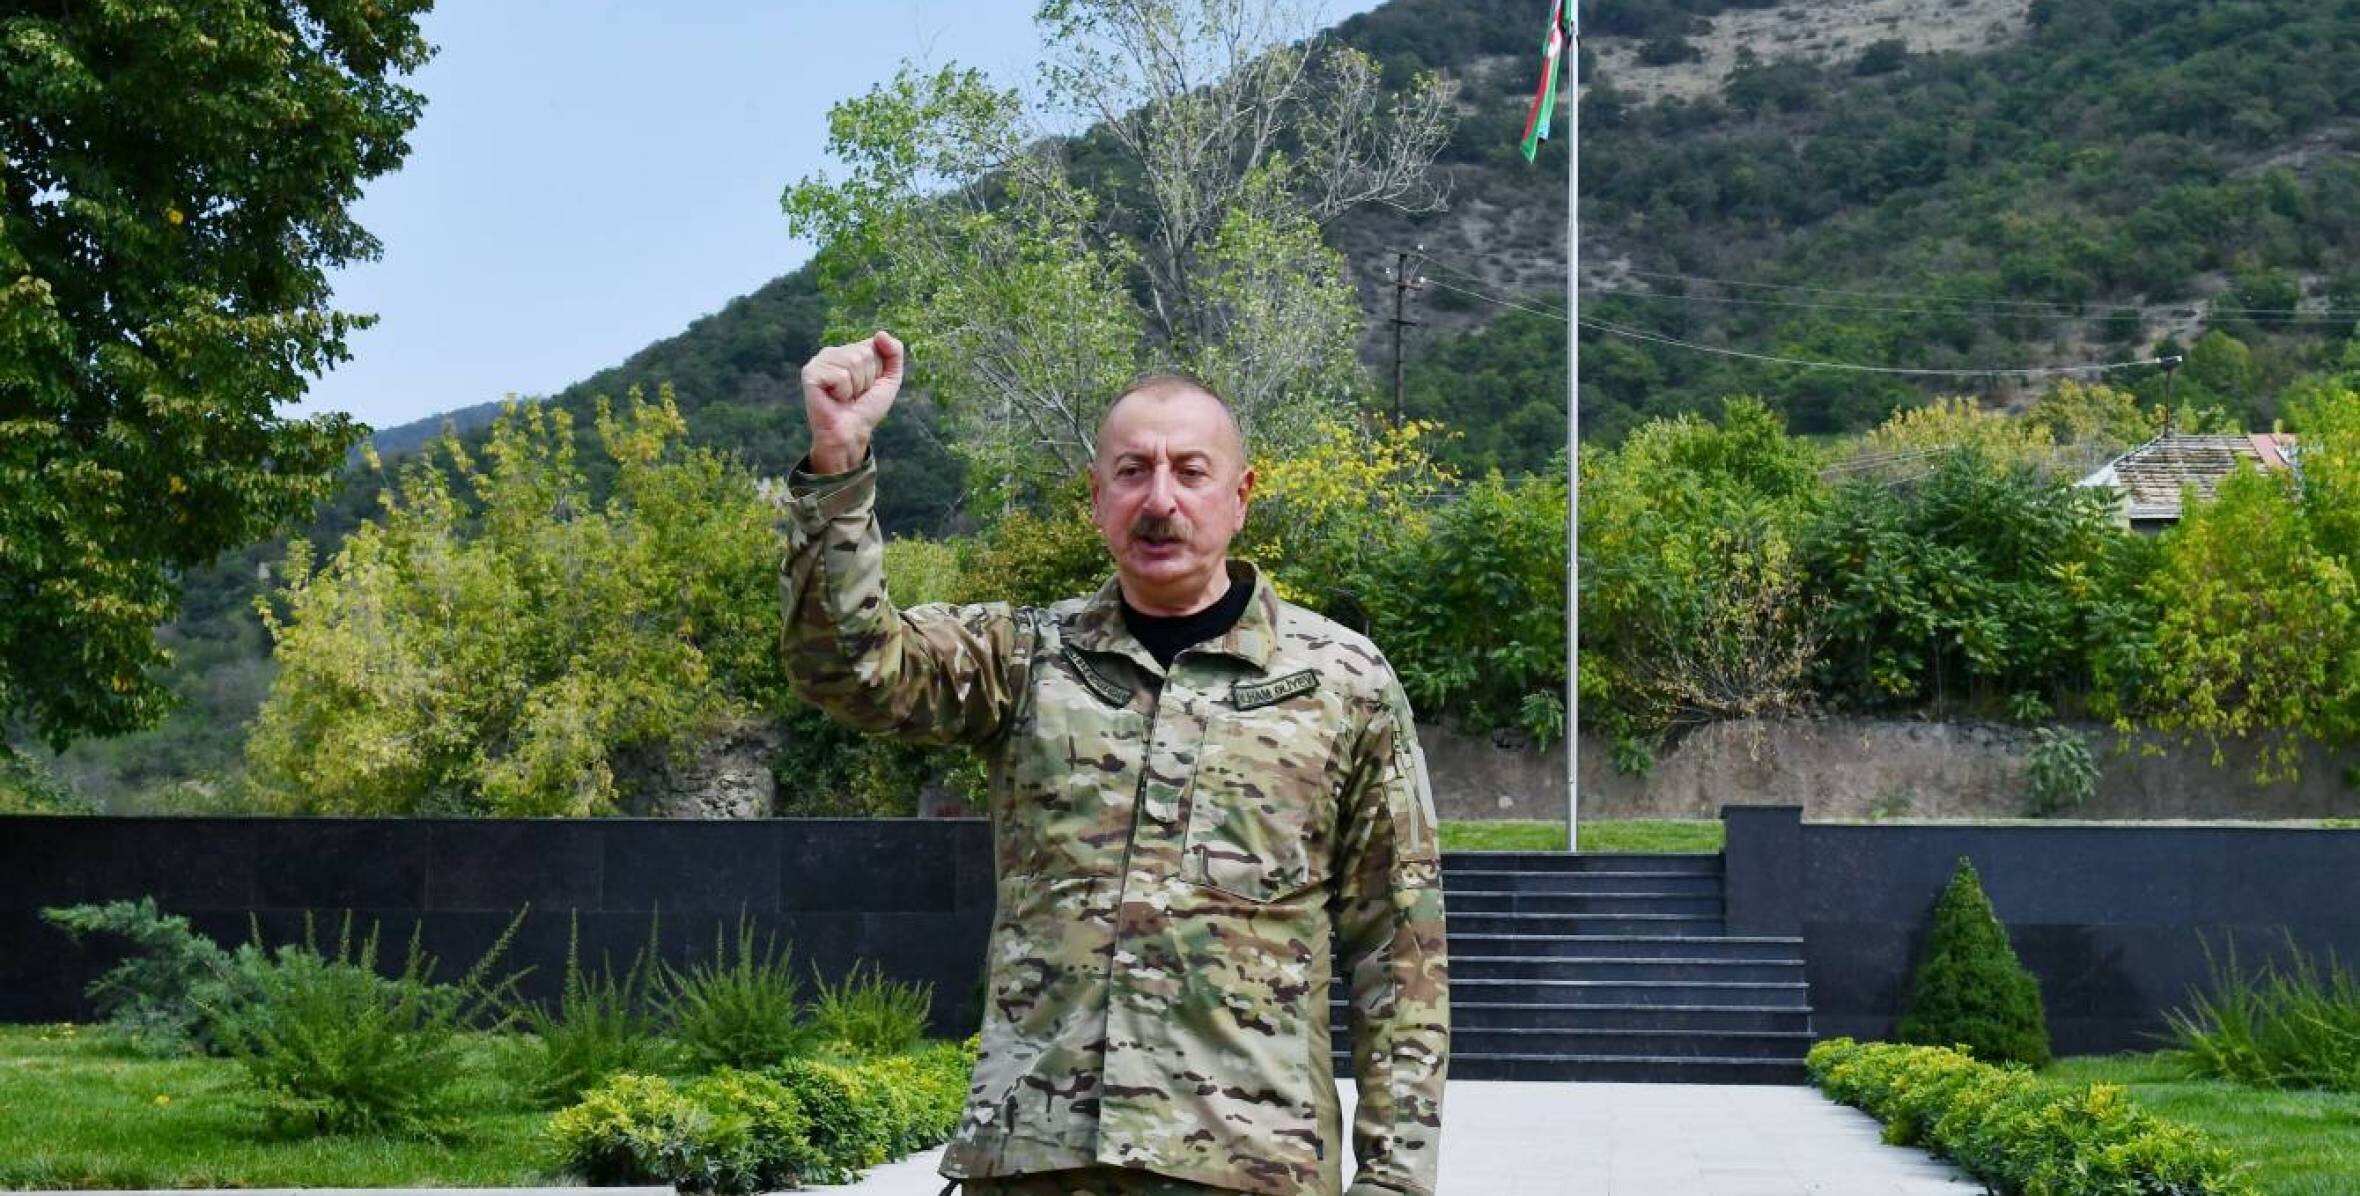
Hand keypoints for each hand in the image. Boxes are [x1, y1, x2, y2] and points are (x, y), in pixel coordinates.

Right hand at [799, 330, 903, 472]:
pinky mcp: (810, 373)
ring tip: (845, 397)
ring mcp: (819, 361)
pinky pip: (840, 375)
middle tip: (855, 394)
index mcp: (848, 350)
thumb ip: (894, 353)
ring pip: (853, 362)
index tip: (867, 386)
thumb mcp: (890, 379)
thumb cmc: (867, 408)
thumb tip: (880, 333)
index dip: (878, 371)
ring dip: (856, 386)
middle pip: (864, 353)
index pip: (874, 346)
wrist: (851, 432)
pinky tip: (834, 398)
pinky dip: (843, 391)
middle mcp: (832, 352)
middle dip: (867, 379)